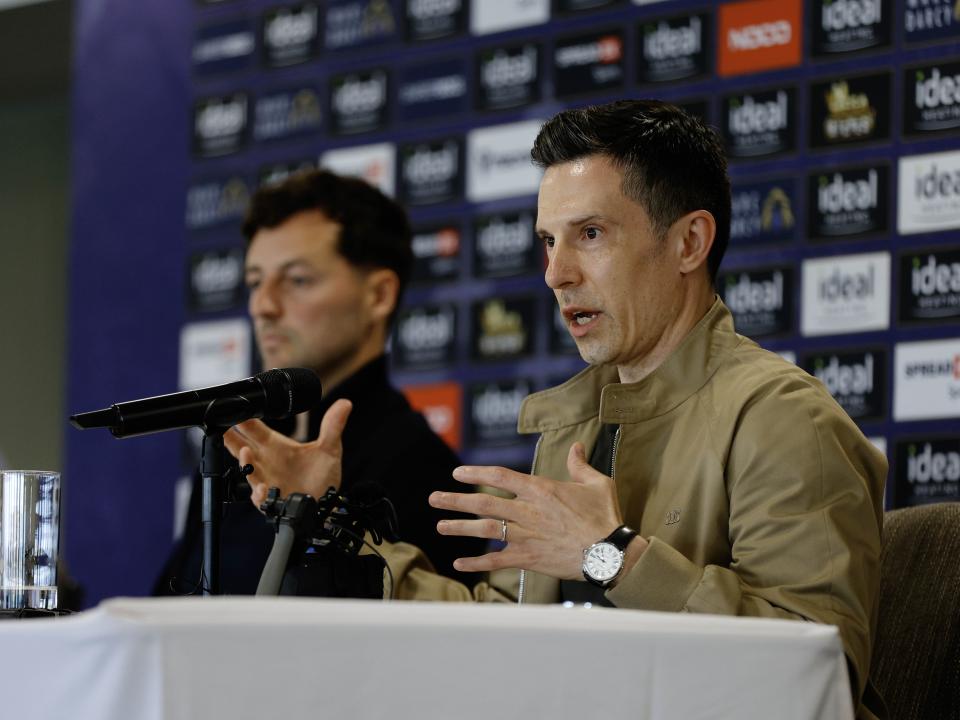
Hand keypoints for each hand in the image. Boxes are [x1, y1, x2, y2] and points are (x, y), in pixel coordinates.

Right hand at [224, 399, 352, 508]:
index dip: (244, 418)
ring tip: (245, 452)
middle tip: (221, 425)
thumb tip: (345, 403)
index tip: (238, 405)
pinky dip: (260, 493)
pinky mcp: (270, 500)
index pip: (254, 428)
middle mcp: (265, 462)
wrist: (326, 504)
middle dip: (231, 437)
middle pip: (241, 446)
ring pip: (248, 471)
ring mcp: (266, 481)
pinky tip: (263, 489)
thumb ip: (333, 426)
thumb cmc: (321, 476)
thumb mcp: (329, 449)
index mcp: (274, 446)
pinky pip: (260, 498)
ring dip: (245, 462)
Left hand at [428, 442, 635, 579]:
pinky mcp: (528, 558)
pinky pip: (496, 561)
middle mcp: (527, 511)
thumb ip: (580, 464)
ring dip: (459, 527)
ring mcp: (525, 535)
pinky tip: (459, 564)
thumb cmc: (604, 518)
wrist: (608, 554)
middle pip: (483, 503)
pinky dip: (477, 563)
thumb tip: (575, 446)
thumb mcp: (596, 484)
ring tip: (440, 525)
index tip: (458, 473)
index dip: (476, 473)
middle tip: (434, 499)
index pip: (500, 476)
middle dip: (455, 500)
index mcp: (540, 490)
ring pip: (484, 529)